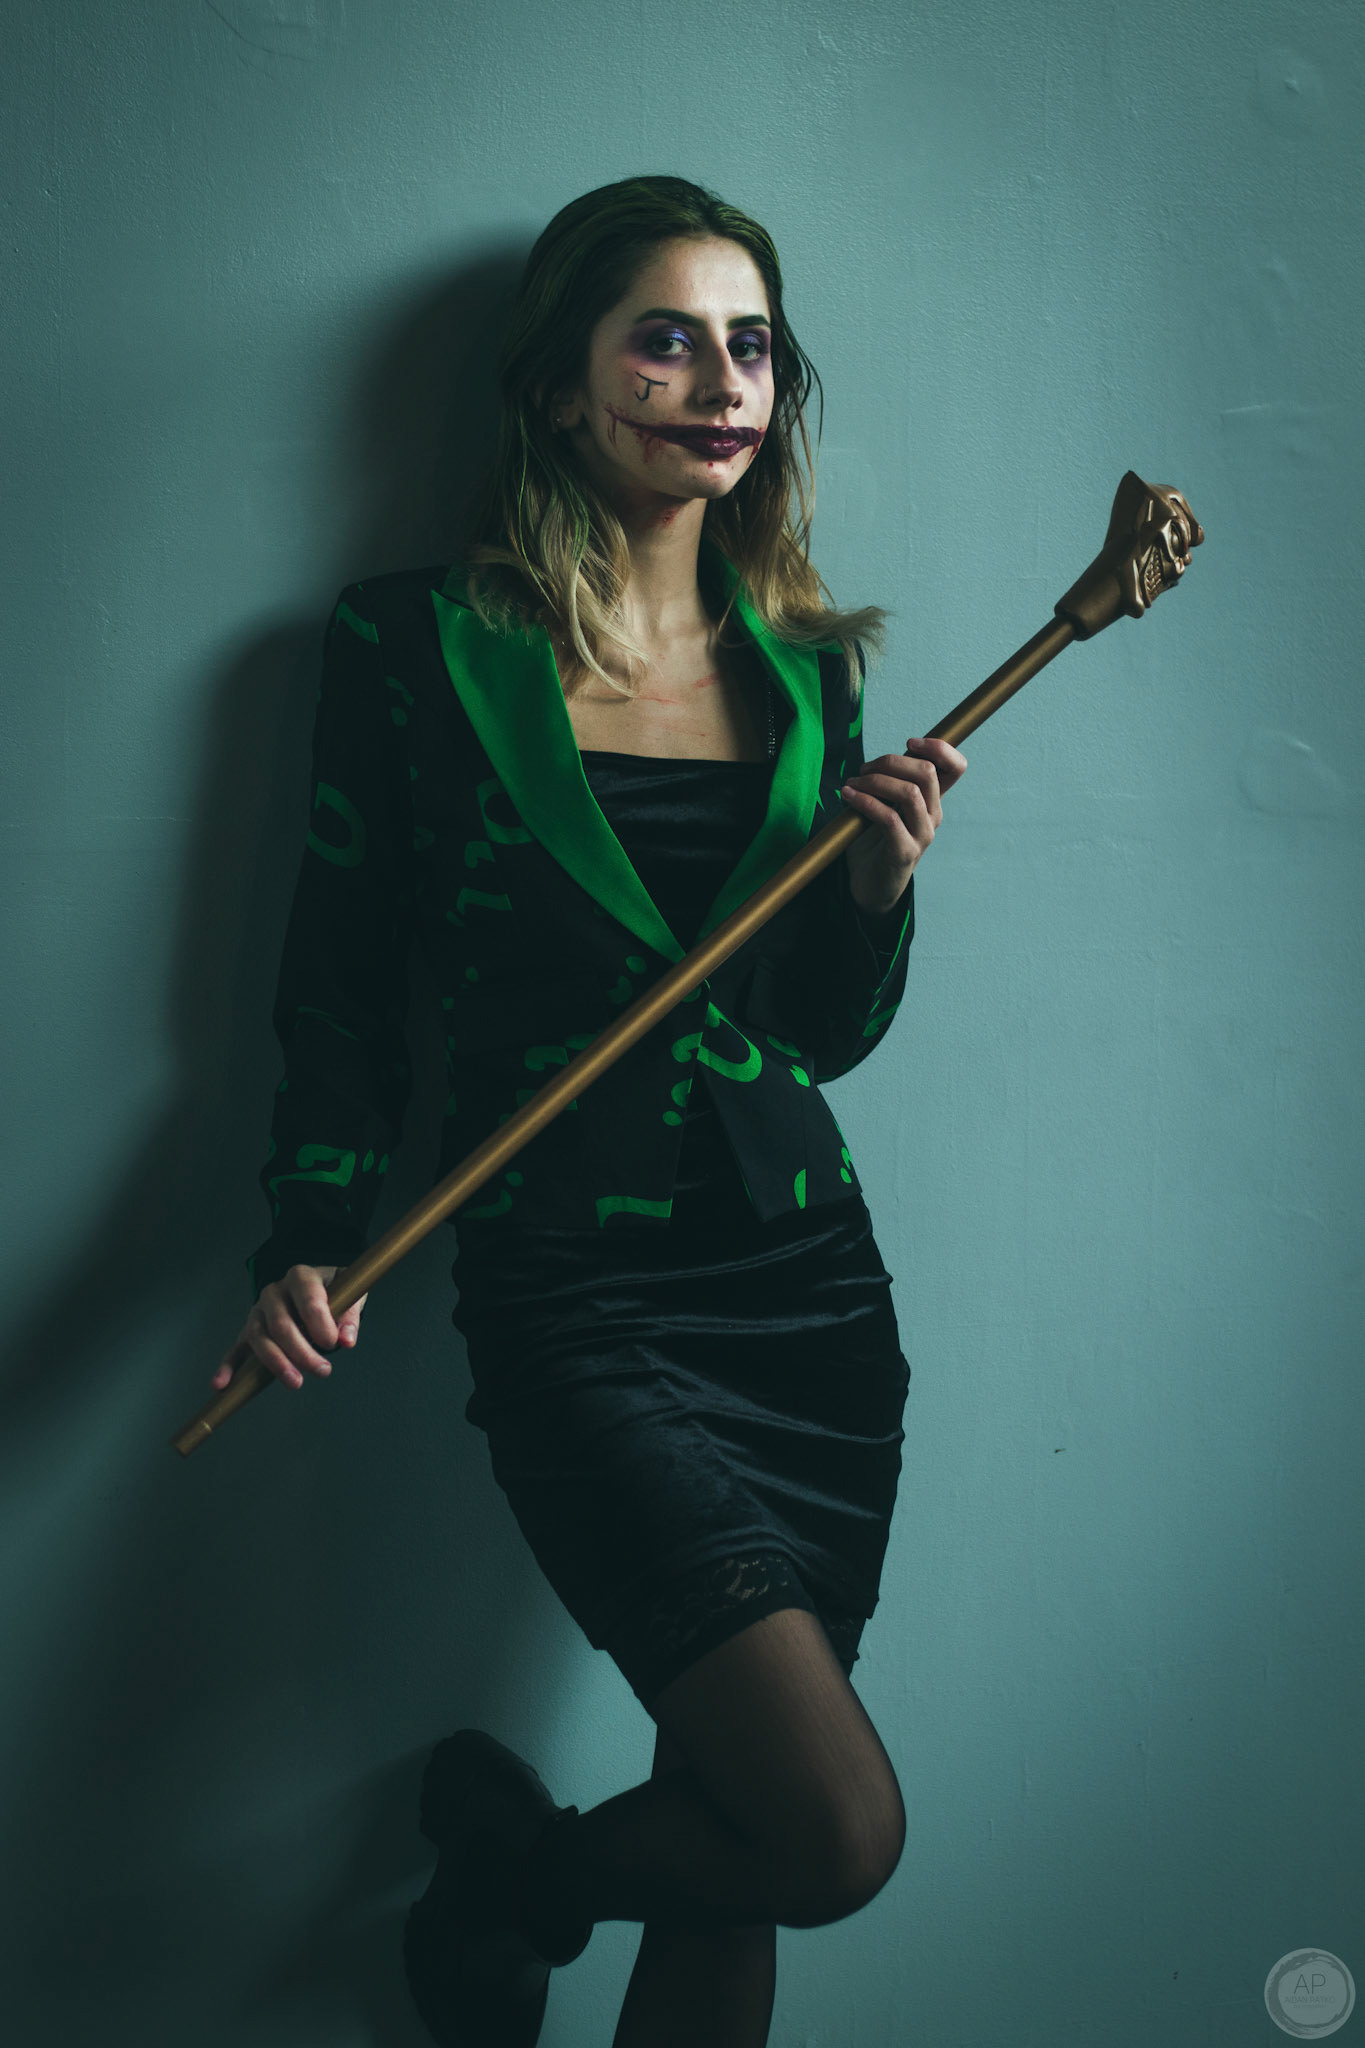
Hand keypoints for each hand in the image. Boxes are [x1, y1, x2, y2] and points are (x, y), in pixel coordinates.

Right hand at [211, 1263, 367, 1393]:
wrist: (317, 1287)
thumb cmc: (334, 1290)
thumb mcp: (351, 1293)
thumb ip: (350, 1316)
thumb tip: (346, 1340)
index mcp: (301, 1277)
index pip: (307, 1298)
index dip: (319, 1322)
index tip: (332, 1343)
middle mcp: (275, 1292)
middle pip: (281, 1323)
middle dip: (301, 1351)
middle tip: (323, 1370)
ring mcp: (258, 1312)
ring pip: (260, 1338)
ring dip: (276, 1363)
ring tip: (295, 1383)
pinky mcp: (249, 1331)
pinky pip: (236, 1349)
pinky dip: (228, 1367)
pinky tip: (222, 1384)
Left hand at [839, 736, 967, 914]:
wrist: (868, 886)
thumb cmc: (873, 842)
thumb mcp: (885, 805)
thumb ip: (888, 783)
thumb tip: (879, 760)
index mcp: (931, 801)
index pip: (955, 768)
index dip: (940, 748)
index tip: (910, 742)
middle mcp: (932, 816)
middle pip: (927, 772)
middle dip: (891, 761)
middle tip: (864, 769)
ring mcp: (922, 835)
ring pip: (910, 793)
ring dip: (875, 781)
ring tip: (852, 784)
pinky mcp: (905, 852)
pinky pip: (889, 818)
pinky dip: (865, 801)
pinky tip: (848, 796)